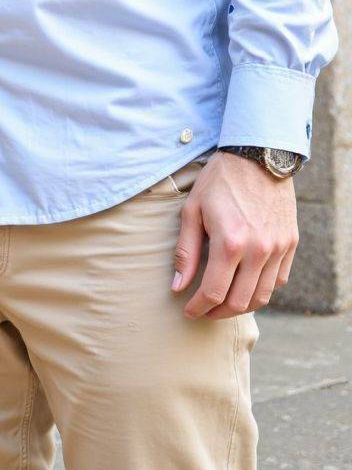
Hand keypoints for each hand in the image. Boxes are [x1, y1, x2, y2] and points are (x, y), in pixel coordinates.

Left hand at [173, 151, 297, 319]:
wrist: (257, 156)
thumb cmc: (219, 181)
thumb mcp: (193, 211)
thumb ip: (185, 252)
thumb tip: (177, 286)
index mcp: (230, 243)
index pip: (214, 292)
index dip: (198, 308)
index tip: (188, 311)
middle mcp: (258, 250)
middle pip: (239, 302)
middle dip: (217, 313)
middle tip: (204, 310)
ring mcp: (278, 248)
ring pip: (262, 296)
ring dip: (240, 306)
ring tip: (223, 302)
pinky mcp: (290, 243)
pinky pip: (278, 280)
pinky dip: (261, 290)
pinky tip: (246, 285)